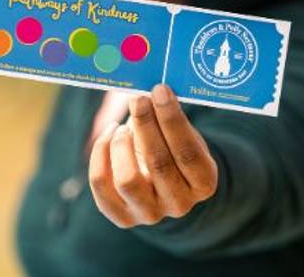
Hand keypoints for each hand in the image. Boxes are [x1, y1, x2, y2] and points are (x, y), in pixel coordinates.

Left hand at [88, 86, 217, 226]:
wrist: (158, 178)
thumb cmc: (170, 146)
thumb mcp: (180, 132)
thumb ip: (169, 114)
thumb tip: (151, 88)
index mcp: (203, 184)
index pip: (188, 154)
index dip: (172, 120)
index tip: (160, 91)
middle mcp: (180, 204)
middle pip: (159, 164)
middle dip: (146, 125)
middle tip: (138, 98)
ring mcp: (150, 214)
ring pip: (127, 179)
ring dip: (121, 144)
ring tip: (122, 126)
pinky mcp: (122, 216)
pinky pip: (101, 184)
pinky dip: (100, 154)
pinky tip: (109, 135)